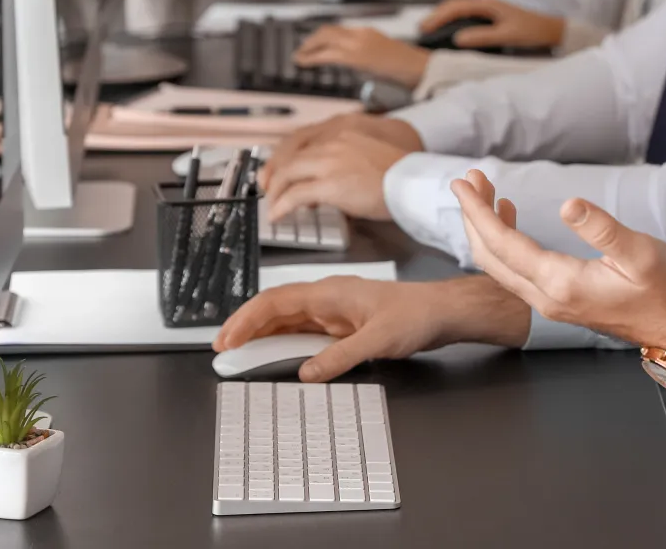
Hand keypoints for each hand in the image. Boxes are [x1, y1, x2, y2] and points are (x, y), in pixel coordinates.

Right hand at [212, 275, 529, 381]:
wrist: (442, 311)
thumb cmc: (416, 316)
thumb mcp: (378, 340)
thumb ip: (340, 356)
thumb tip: (305, 373)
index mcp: (330, 293)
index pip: (276, 302)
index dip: (246, 320)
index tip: (226, 339)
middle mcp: (327, 298)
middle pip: (275, 309)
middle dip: (246, 328)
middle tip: (223, 351)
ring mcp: (334, 310)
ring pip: (287, 320)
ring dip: (263, 335)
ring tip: (240, 354)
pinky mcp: (342, 323)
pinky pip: (304, 330)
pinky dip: (284, 341)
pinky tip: (275, 353)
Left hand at [259, 114, 422, 221]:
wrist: (412, 183)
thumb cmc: (399, 175)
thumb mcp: (368, 156)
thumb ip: (345, 161)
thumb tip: (328, 182)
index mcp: (342, 133)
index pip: (301, 142)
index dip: (283, 159)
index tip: (276, 172)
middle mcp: (332, 143)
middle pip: (289, 158)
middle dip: (274, 176)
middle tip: (268, 190)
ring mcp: (329, 163)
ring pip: (288, 174)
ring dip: (276, 192)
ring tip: (273, 206)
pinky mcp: (329, 184)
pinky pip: (295, 195)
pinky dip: (282, 205)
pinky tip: (279, 215)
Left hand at [293, 25, 430, 85]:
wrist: (418, 68)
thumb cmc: (405, 66)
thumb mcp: (380, 55)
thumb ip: (362, 54)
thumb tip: (344, 61)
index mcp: (366, 32)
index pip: (336, 29)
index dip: (320, 36)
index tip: (310, 44)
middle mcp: (360, 33)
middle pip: (327, 30)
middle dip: (310, 40)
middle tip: (301, 51)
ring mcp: (358, 43)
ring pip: (324, 38)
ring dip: (308, 47)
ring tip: (300, 57)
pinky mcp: (356, 56)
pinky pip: (328, 54)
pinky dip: (313, 57)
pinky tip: (305, 63)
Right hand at [420, 0, 566, 51]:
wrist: (553, 31)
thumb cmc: (534, 31)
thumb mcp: (508, 35)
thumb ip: (483, 36)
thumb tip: (458, 38)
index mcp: (489, 4)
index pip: (456, 6)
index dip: (438, 16)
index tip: (425, 28)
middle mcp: (487, 3)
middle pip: (454, 4)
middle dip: (435, 15)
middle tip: (421, 29)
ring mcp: (489, 9)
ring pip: (459, 8)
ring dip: (443, 16)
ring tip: (429, 29)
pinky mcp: (491, 16)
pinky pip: (466, 15)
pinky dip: (453, 20)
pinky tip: (448, 31)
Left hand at [453, 169, 665, 351]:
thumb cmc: (665, 289)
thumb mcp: (640, 252)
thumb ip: (602, 229)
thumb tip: (568, 204)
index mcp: (562, 283)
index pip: (504, 244)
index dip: (478, 212)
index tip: (462, 183)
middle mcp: (547, 297)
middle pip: (491, 256)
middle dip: (474, 216)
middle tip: (469, 180)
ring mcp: (551, 302)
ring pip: (500, 265)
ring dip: (487, 229)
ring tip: (486, 192)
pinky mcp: (560, 300)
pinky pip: (516, 271)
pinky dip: (505, 242)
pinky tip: (511, 218)